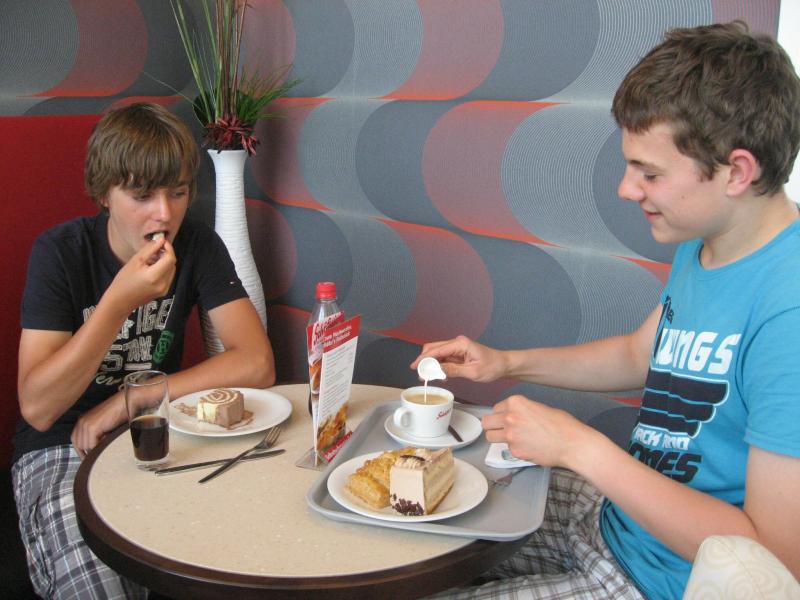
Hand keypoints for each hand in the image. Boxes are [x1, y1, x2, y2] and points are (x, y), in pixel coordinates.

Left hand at [71, 392, 125, 458]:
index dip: (81, 450)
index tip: (87, 457)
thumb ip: (95, 433)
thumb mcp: (102, 423)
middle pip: (79, 444)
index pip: (75, 440)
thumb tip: (93, 449)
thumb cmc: (118, 412)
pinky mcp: (92, 427)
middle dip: (88, 451)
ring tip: (107, 442)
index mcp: (82, 420)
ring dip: (96, 448)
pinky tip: (108, 439)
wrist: (125, 403)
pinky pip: (92, 445)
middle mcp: (81, 422)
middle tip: (99, 454)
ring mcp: (85, 424)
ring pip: (86, 446)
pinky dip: (100, 445)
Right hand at [105, 237, 176, 312]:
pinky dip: (163, 270)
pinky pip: (168, 276)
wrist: (120, 301)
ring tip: (150, 260)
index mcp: (154, 276)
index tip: (162, 242)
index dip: (168, 248)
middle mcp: (163, 284)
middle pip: (172, 263)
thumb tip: (161, 240)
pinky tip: (151, 269)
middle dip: (166, 254)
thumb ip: (150, 249)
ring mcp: (164, 289)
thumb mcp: (135, 261)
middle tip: (154, 249)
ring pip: (171, 269)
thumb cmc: (123, 281)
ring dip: (165, 262)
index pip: (170, 258)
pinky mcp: (163, 292)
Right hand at [411, 336, 506, 382]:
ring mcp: (457, 348)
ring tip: (427, 376)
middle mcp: (457, 343)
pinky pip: (444, 358)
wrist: (504, 364)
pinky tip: (438, 375)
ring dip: (431, 364)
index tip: (414, 367)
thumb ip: (453, 370)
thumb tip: (436, 370)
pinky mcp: (458, 354)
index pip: (436, 350)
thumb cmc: (493, 366)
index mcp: (460, 344)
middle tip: (419, 373)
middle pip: (433, 348)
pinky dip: (438, 365)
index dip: (424, 359)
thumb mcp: (473, 372)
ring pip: (437, 353)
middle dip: (424, 360)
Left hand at [481, 394, 596, 467]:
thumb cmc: (562, 423)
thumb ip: (521, 411)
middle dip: (493, 426)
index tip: (508, 419)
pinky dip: (516, 449)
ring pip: (490, 437)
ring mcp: (510, 435)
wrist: (572, 443)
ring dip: (498, 438)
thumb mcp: (538, 407)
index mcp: (515, 402)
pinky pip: (507, 449)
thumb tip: (513, 417)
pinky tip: (529, 447)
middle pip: (487, 422)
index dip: (502, 414)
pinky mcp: (515, 451)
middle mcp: (509, 417)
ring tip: (513, 439)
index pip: (496, 408)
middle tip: (502, 430)